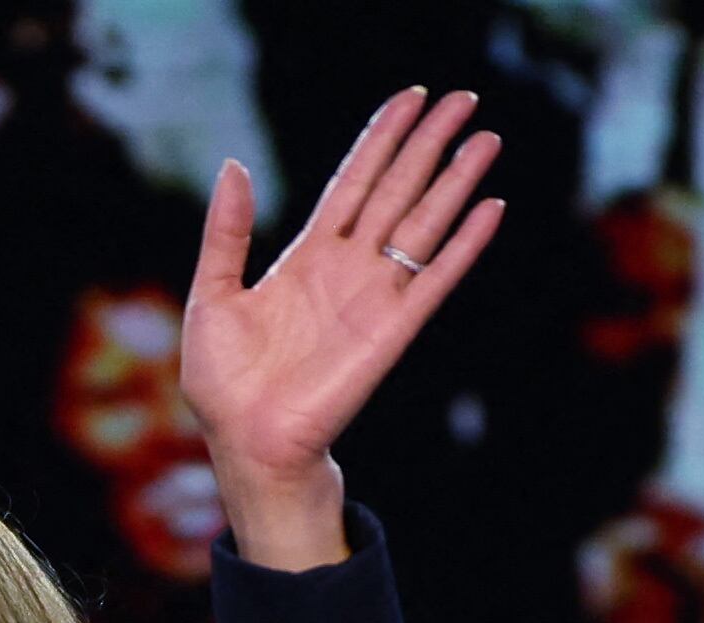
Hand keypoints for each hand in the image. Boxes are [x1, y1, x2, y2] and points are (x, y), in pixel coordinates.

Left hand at [181, 86, 504, 570]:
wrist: (247, 442)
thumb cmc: (224, 382)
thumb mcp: (213, 294)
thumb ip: (227, 232)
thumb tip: (235, 165)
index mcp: (307, 256)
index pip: (354, 181)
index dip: (381, 138)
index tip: (410, 98)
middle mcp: (348, 269)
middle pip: (398, 190)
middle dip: (429, 144)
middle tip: (464, 99)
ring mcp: (373, 298)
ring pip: (423, 224)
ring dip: (456, 181)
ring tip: (486, 138)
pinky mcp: (392, 331)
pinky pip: (436, 280)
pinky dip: (464, 246)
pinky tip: (490, 208)